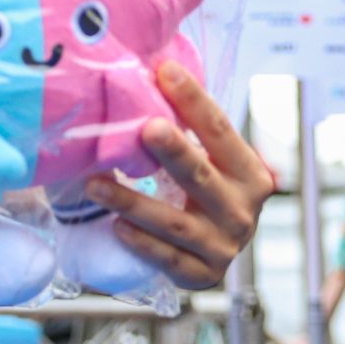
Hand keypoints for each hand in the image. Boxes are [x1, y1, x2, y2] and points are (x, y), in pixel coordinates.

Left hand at [83, 62, 277, 292]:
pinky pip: (166, 258)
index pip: (220, 131)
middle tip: (145, 127)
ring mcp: (224, 245)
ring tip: (95, 184)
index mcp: (249, 173)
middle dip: (173, 151)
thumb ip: (190, 129)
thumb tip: (151, 68)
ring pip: (174, 223)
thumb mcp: (210, 163)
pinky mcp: (201, 275)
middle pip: (200, 176)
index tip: (164, 71)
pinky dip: (141, 243)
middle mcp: (242, 209)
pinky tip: (115, 227)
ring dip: (133, 202)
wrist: (214, 256)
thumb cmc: (203, 196)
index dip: (193, 101)